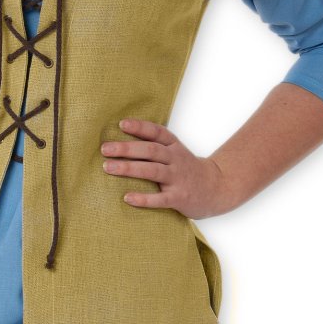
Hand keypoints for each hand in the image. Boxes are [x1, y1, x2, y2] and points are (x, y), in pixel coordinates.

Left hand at [100, 118, 231, 218]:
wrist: (217, 188)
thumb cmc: (187, 169)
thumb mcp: (175, 151)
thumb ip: (155, 144)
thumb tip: (121, 138)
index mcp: (174, 146)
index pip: (157, 132)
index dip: (140, 127)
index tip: (122, 124)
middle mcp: (176, 159)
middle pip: (150, 150)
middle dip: (127, 148)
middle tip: (105, 149)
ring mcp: (178, 178)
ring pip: (153, 171)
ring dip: (129, 168)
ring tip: (108, 167)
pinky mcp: (180, 198)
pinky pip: (160, 199)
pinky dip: (144, 199)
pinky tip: (127, 198)